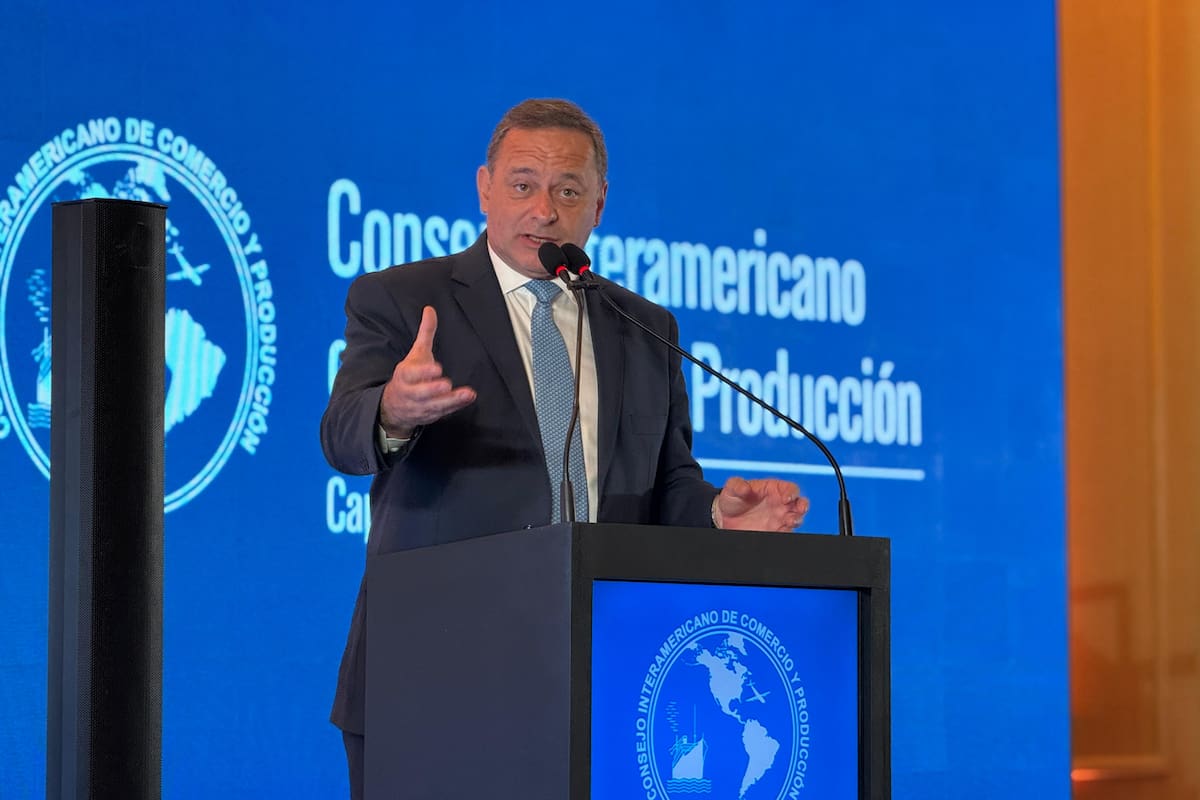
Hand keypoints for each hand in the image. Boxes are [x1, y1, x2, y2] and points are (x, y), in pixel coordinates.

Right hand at [379, 306, 475, 436]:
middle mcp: (410, 393)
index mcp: (405, 376)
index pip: (411, 374)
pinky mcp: (429, 415)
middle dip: (432, 389)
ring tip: (466, 394)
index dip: (423, 372)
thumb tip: (430, 310)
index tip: (437, 367)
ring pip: (434, 405)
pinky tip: (467, 399)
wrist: (393, 406)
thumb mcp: (415, 353)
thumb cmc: (409, 376)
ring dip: (450, 401)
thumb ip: (425, 333)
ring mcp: (419, 406)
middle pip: (420, 393)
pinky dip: (454, 407)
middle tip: (446, 384)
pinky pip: (442, 413)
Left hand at [713, 477, 808, 531]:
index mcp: (774, 489)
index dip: (791, 492)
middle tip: (799, 510)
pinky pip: (786, 532)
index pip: (790, 488)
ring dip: (796, 520)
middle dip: (802, 506)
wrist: (726, 518)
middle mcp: (780, 504)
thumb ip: (737, 485)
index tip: (785, 498)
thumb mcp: (732, 488)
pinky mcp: (775, 531)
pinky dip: (786, 532)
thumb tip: (744, 488)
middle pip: (800, 503)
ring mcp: (779, 519)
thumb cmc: (733, 498)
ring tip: (789, 522)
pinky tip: (780, 531)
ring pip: (796, 519)